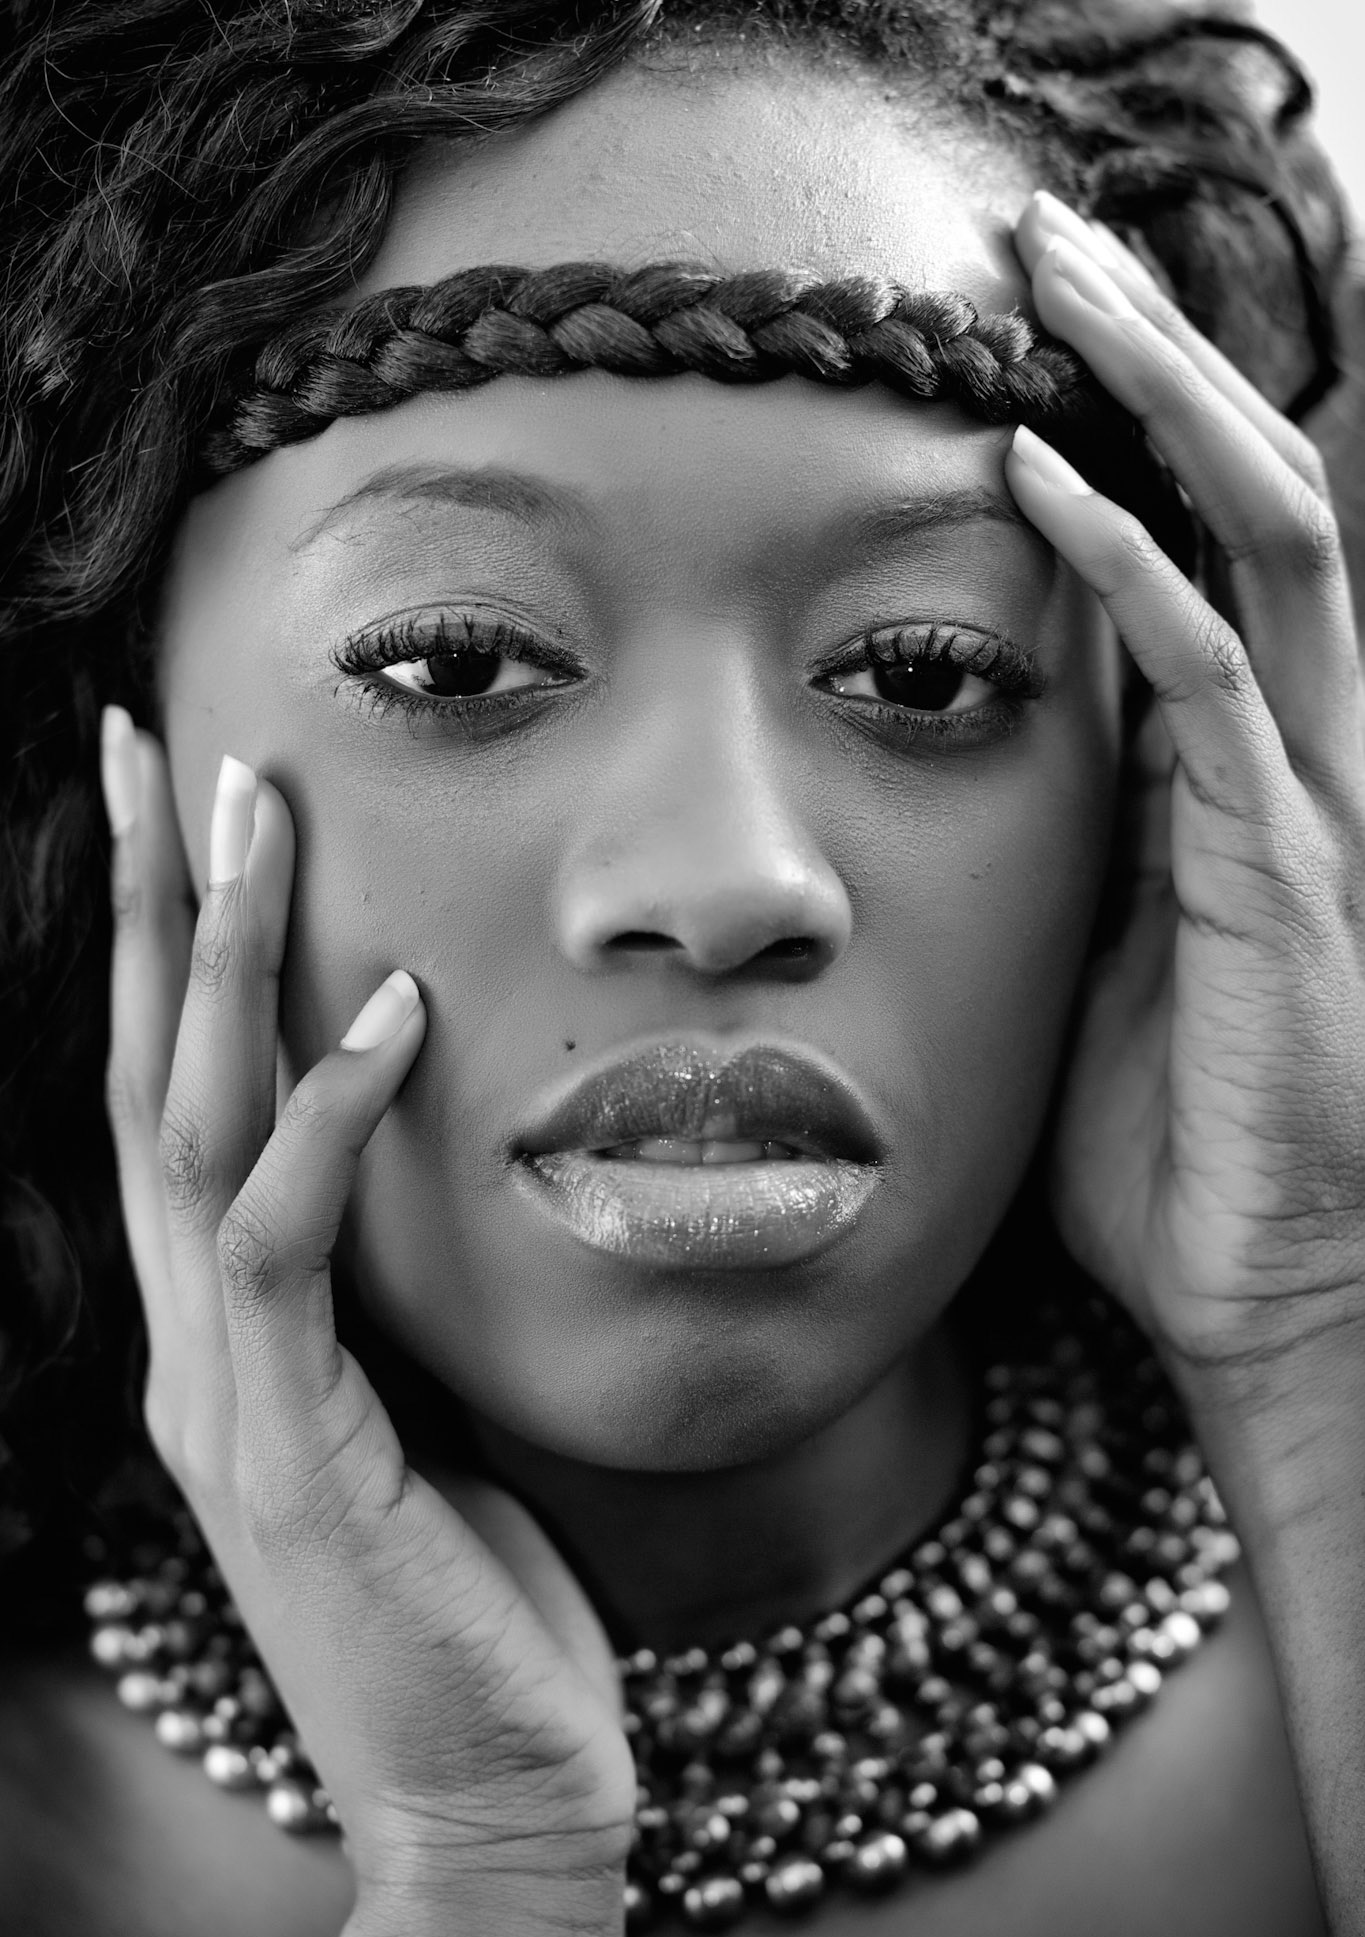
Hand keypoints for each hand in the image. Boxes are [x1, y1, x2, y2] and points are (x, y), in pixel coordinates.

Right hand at [97, 727, 633, 1936]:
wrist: (493, 1799)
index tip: (182, 814)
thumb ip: (397, 1298)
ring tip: (249, 801)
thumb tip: (440, 1172)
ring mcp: (223, 1398)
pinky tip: (384, 1007)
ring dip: (216, 956)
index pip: (170, 1103)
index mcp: (228, 1334)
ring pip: (186, 1127)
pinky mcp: (286, 1449)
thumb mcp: (429, 1412)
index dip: (167, 955)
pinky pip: (283, 1244)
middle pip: (143, 1076)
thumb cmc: (477, 1603)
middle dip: (150, 903)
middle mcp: (195, 1348)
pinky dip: (327, 1115)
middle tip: (149, 740)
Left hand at [1007, 192, 1364, 1410]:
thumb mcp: (1101, 958)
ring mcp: (1315, 799)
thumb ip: (1083, 841)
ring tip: (1055, 285)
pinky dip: (1131, 564)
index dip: (1140, 423)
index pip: (1215, 545)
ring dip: (1163, 399)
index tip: (1025, 336)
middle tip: (1045, 244)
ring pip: (1268, 536)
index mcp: (1256, 772)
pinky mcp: (1286, 864)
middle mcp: (1308, 755)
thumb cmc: (1171, 1147)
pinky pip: (1215, 674)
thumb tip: (1006, 750)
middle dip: (1161, 355)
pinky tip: (1042, 477)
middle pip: (1260, 491)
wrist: (1257, 1288)